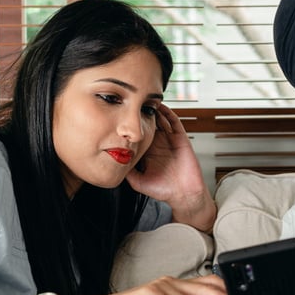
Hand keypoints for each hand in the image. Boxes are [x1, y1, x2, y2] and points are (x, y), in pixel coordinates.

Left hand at [125, 105, 215, 230]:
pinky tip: (161, 107)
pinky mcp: (180, 139)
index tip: (120, 115)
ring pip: (160, 119)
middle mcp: (158, 144)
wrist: (183, 195)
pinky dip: (168, 113)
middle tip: (131, 102)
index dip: (130, 125)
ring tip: (144, 99)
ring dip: (153, 110)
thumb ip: (126, 172)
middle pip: (148, 123)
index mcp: (147, 151)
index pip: (137, 133)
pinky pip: (174, 122)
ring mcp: (169, 140)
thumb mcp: (137, 182)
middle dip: (140, 113)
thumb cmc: (163, 190)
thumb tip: (111, 164)